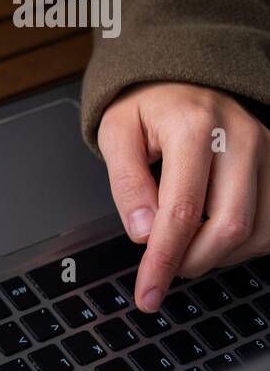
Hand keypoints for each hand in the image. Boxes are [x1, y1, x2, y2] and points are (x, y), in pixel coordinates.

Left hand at [98, 82, 269, 312]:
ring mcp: (268, 152)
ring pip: (258, 233)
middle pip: (230, 227)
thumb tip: (143, 232)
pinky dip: (241, 246)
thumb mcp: (116, 134)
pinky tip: (209, 237)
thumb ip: (126, 182)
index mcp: (195, 128)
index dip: (163, 259)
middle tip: (160, 270)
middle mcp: (241, 139)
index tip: (147, 292)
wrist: (184, 79)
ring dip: (217, 257)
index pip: (183, 210)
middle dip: (191, 262)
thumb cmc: (148, 108)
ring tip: (182, 248)